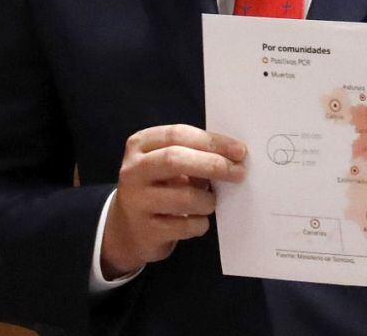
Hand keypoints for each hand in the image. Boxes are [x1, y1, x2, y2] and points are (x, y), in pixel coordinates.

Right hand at [100, 124, 246, 279]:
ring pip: (183, 197)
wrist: (126, 229)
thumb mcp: (166, 164)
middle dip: (213, 164)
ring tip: (210, 201)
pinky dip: (200, 223)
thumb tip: (233, 157)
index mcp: (140, 144)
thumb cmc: (157, 187)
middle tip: (239, 172)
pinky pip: (184, 226)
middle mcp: (133, 170)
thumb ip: (192, 154)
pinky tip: (199, 221)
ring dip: (207, 200)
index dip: (212, 141)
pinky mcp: (145, 231)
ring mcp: (136, 202)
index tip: (239, 150)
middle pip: (176, 160)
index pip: (178, 134)